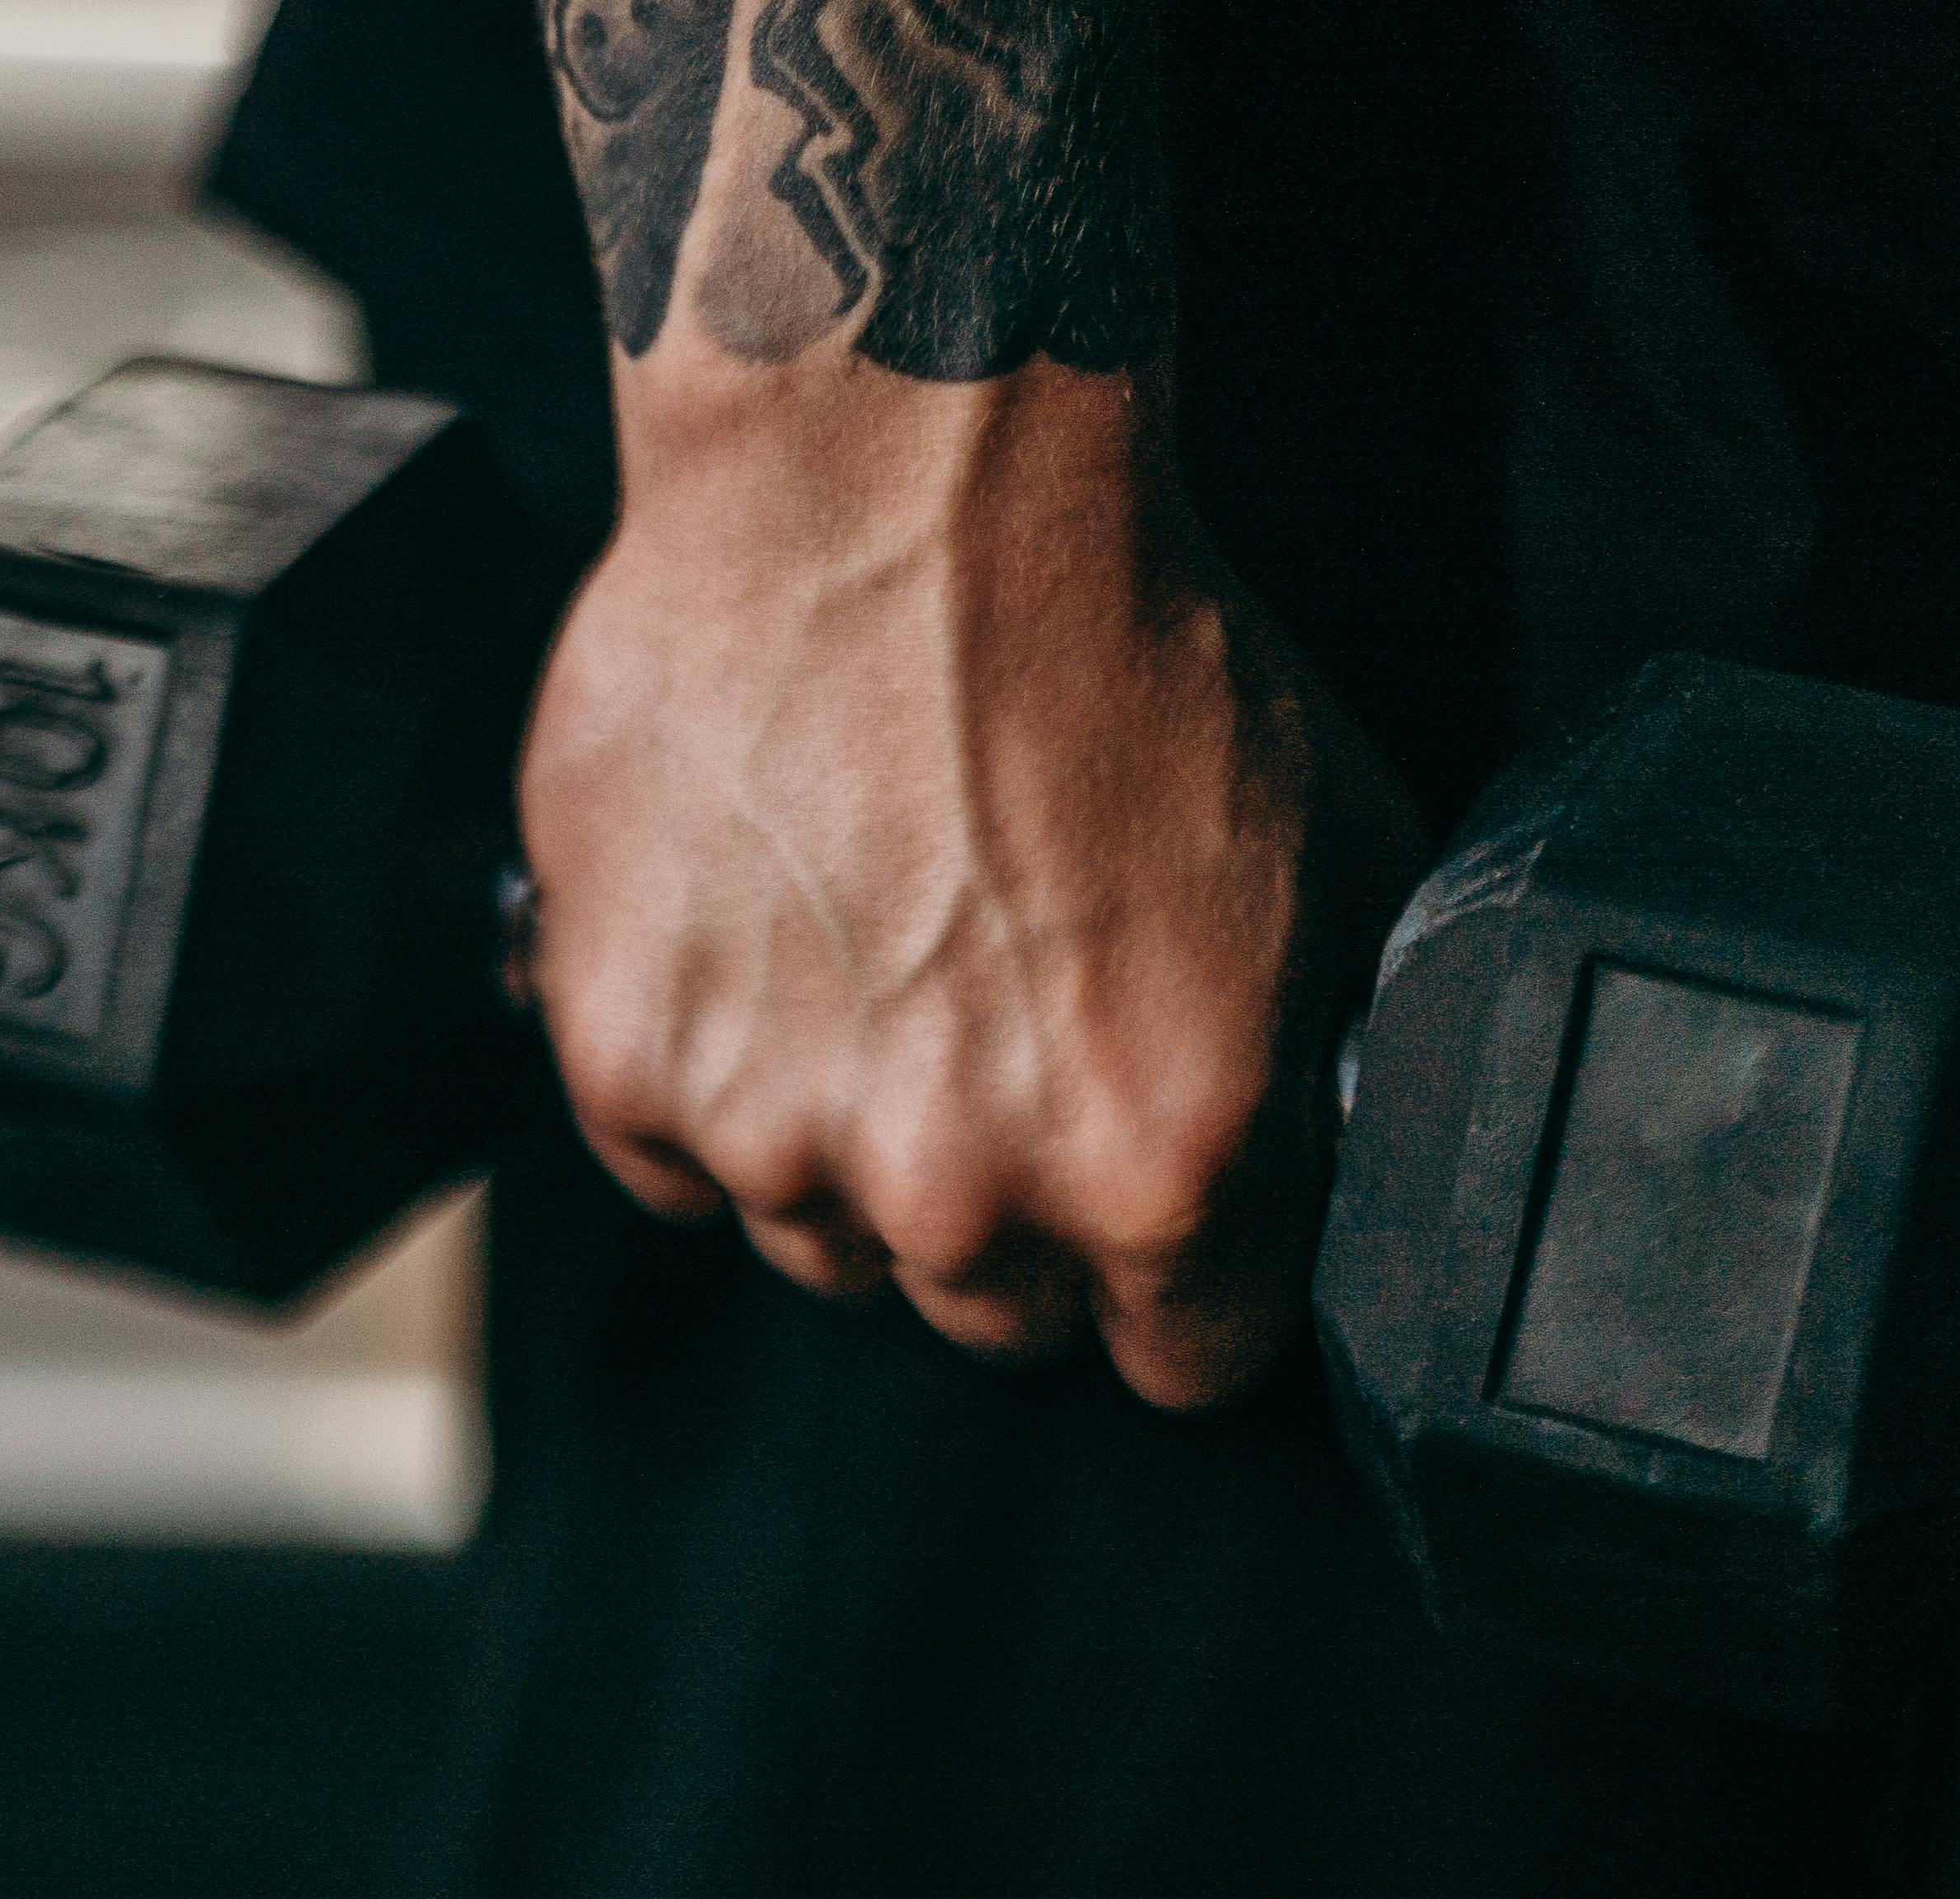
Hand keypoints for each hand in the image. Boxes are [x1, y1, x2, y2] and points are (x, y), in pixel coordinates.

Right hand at [517, 357, 1424, 1408]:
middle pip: (989, 1313)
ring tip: (870, 953)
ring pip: (821, 1238)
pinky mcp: (625, 1060)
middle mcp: (962, 1188)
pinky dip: (708, 1074)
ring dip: (847, 1139)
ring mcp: (775, 1135)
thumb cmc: (1122, 637)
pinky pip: (673, 1157)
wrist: (892, 475)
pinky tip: (761, 940)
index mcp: (1157, 1167)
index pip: (1178, 1363)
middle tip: (997, 1029)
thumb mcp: (1334, 857)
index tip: (1143, 1193)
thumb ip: (1313, 1069)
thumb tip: (1308, 1170)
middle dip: (1007, 1207)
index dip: (1172, 1277)